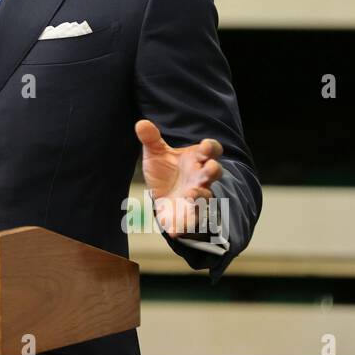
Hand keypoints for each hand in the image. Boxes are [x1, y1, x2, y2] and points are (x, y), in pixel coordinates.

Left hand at [136, 118, 222, 237]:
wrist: (163, 195)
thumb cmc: (166, 170)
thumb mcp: (156, 153)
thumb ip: (151, 139)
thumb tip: (140, 123)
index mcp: (197, 159)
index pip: (211, 150)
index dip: (211, 148)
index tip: (206, 146)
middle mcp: (200, 177)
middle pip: (214, 172)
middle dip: (214, 170)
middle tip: (211, 168)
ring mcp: (197, 196)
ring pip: (205, 197)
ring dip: (200, 196)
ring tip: (190, 195)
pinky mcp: (188, 214)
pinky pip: (191, 221)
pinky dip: (184, 226)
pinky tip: (174, 231)